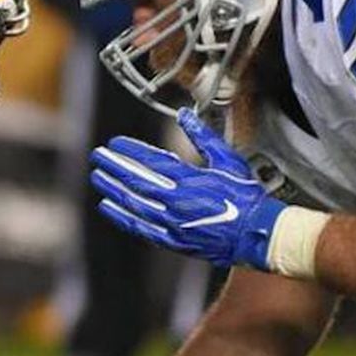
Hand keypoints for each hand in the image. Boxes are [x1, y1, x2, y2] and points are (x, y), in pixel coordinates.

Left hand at [89, 107, 284, 269]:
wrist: (258, 234)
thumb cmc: (246, 197)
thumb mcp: (228, 159)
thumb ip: (203, 137)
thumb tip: (184, 115)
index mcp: (190, 180)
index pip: (151, 161)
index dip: (130, 150)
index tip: (114, 142)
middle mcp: (177, 202)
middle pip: (137, 182)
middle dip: (114, 167)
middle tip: (98, 157)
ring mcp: (173, 223)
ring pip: (134, 205)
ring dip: (113, 190)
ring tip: (98, 178)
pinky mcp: (174, 241)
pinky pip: (141, 228)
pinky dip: (123, 217)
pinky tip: (110, 208)